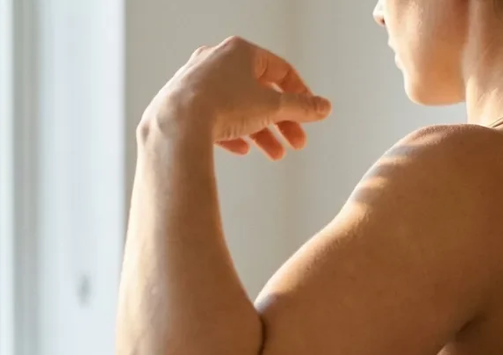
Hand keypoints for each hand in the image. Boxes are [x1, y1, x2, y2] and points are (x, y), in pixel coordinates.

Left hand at [142, 36, 331, 159]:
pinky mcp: (183, 102)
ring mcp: (198, 81)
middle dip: (282, 121)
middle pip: (260, 92)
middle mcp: (217, 60)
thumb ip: (301, 107)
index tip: (311, 115)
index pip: (281, 70)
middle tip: (297, 142)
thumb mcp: (272, 107)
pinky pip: (214, 117)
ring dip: (261, 132)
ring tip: (275, 154)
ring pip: (238, 107)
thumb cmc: (223, 104)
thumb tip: (324, 107)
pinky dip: (233, 133)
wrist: (177, 122)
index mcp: (240, 51)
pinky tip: (243, 150)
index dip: (301, 94)